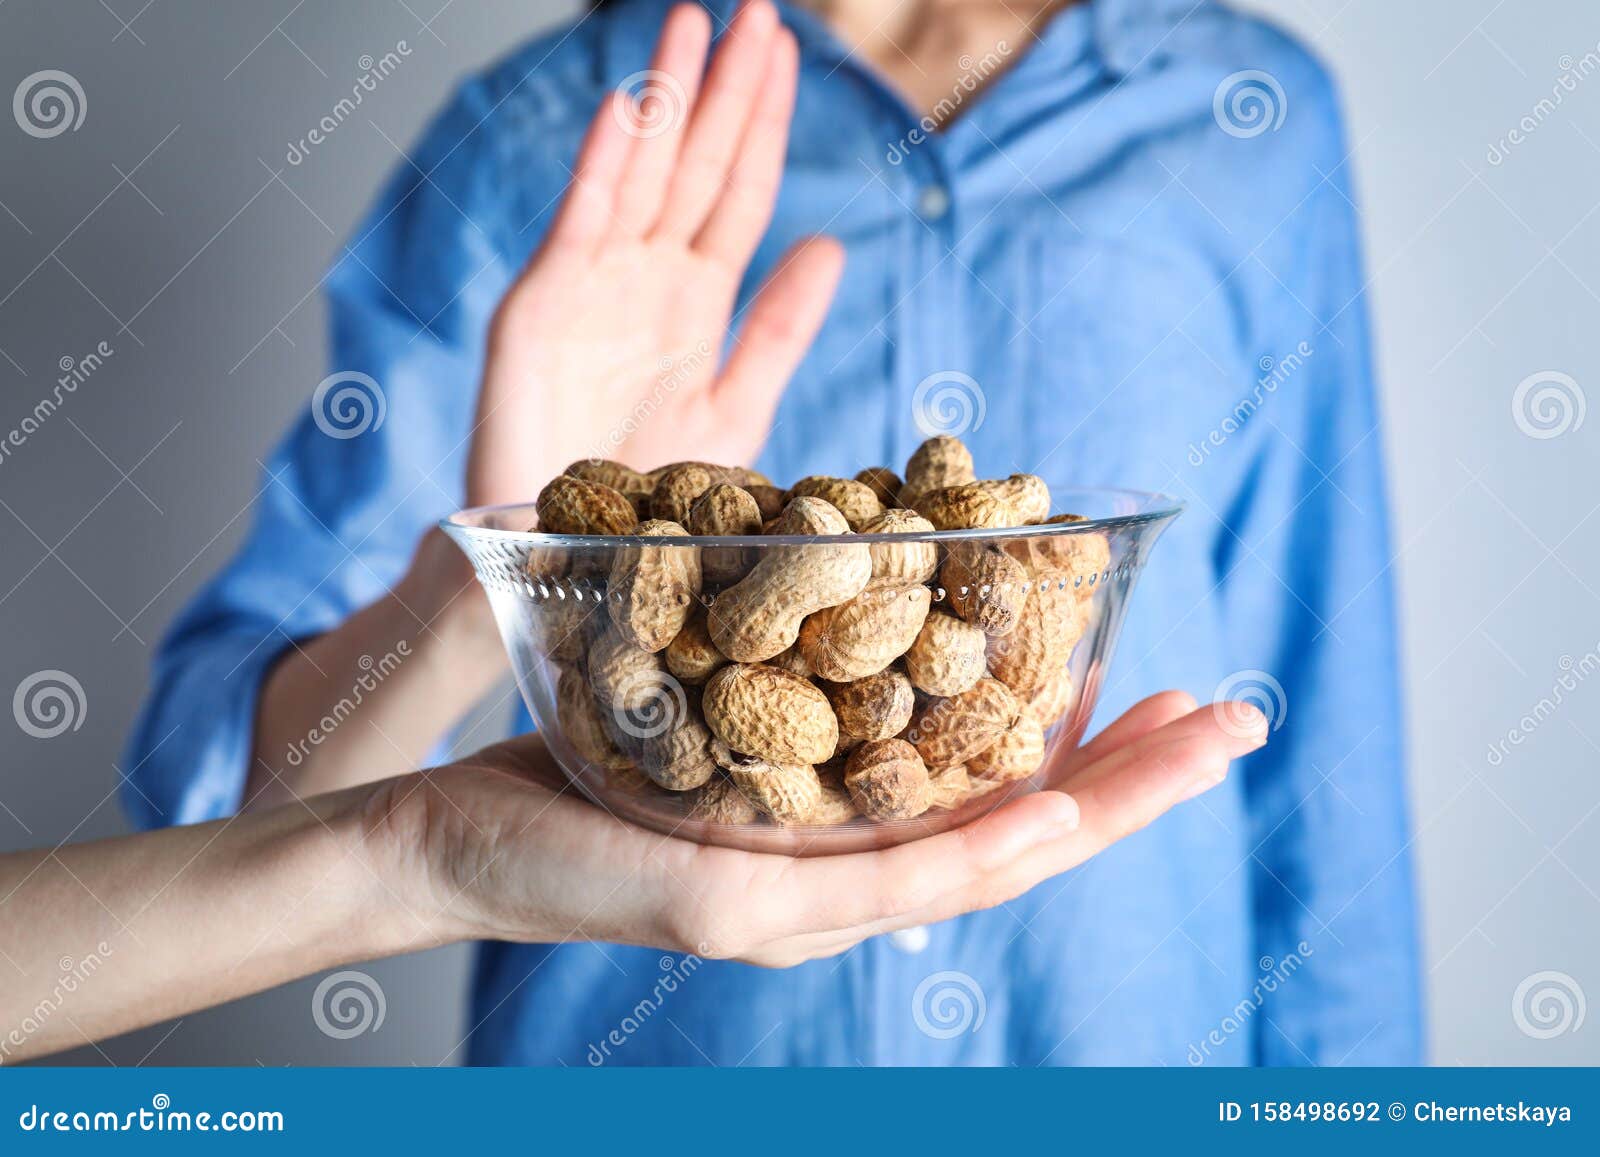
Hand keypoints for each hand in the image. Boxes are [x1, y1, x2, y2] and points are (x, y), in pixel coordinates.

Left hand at [367, 692, 1266, 966]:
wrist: (442, 839)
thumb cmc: (571, 768)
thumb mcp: (699, 709)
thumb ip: (783, 676)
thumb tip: (852, 597)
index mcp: (834, 836)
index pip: (988, 798)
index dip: (1093, 756)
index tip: (1174, 693)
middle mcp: (834, 886)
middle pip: (1014, 837)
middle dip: (1134, 783)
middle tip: (1240, 722)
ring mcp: (794, 909)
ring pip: (974, 866)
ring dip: (1092, 814)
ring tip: (1193, 753)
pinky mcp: (735, 908)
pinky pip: (872, 879)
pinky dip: (974, 851)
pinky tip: (1051, 817)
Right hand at [467, 1, 843, 505]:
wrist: (558, 553)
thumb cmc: (641, 488)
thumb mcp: (735, 408)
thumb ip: (778, 329)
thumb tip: (830, 246)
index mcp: (693, 299)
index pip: (738, 193)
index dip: (764, 125)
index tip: (788, 55)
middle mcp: (645, 277)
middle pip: (695, 165)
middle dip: (726, 91)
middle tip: (758, 13)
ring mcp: (591, 285)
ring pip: (639, 174)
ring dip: (668, 99)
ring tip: (694, 25)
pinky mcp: (541, 308)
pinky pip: (580, 226)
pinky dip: (604, 169)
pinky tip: (631, 110)